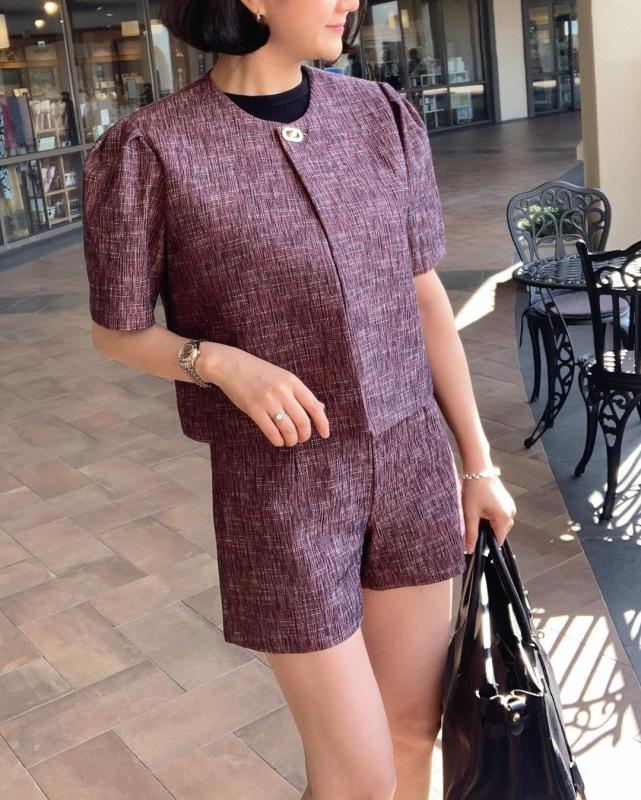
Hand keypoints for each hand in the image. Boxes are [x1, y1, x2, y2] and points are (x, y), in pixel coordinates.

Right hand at [200, 342, 329, 446]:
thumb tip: (320, 408)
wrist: (230, 365)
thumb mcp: (283, 377)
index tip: (325, 434)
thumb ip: (300, 393)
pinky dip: (278, 440)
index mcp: (292, 381)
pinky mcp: (254, 410)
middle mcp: (283, 391)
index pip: (314, 406)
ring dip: (291, 440)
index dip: (322, 423)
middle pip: (303, 421)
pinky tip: (278, 441)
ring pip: (288, 429)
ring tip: (290, 441)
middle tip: (302, 439)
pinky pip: (271, 431)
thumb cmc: (258, 372)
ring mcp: (268, 401)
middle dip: (305, 435)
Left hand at [460, 475, 515, 553]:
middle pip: (499, 532)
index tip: (477, 539)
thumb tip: (470, 549)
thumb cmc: (474, 489)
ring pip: (499, 523)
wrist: (478, 470)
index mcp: (504, 518)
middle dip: (487, 530)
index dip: (487, 542)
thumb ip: (471, 534)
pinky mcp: (506, 501)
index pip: (498, 540)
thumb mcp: (470, 514)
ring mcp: (509, 506)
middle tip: (475, 520)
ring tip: (477, 511)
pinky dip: (492, 515)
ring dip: (489, 522)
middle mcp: (510, 512)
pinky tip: (482, 507)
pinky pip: (500, 514)